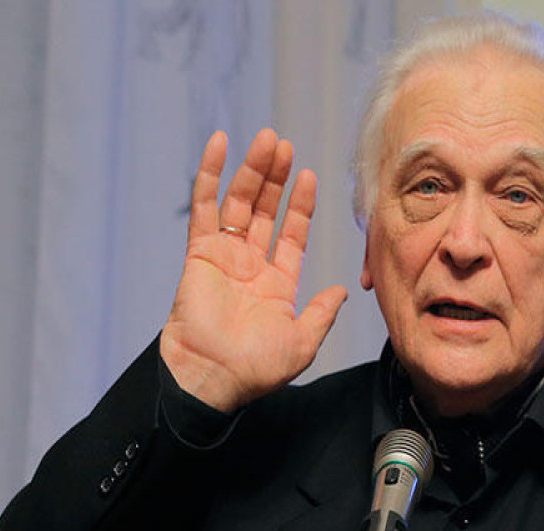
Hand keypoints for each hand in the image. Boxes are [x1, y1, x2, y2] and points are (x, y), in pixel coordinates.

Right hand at [160, 129, 348, 411]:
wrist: (214, 376)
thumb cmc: (256, 368)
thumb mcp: (303, 342)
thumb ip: (322, 313)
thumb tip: (343, 291)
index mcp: (276, 284)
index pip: (292, 234)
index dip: (301, 206)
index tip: (310, 177)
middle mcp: (251, 266)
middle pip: (265, 210)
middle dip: (276, 178)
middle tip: (286, 145)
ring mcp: (225, 256)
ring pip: (240, 203)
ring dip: (252, 170)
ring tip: (267, 141)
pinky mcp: (200, 252)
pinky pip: (205, 207)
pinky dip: (211, 175)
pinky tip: (220, 144)